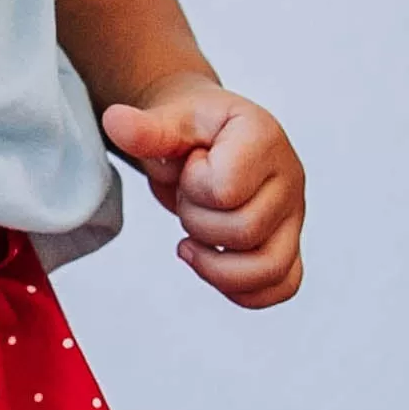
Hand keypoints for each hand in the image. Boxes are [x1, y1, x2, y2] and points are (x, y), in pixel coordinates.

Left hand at [101, 81, 304, 308]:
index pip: (227, 190)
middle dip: (198, 222)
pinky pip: (282, 285)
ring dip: (216, 265)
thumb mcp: (169, 120)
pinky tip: (212, 265)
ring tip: (194, 241)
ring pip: (268, 269)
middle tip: (190, 199)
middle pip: (244, 231)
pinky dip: (242, 289)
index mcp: (263, 137)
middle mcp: (289, 176)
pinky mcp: (288, 244)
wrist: (206, 141)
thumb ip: (146, 129)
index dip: (194, 186)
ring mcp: (293, 215)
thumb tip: (115, 121)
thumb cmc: (193, 131)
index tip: (192, 165)